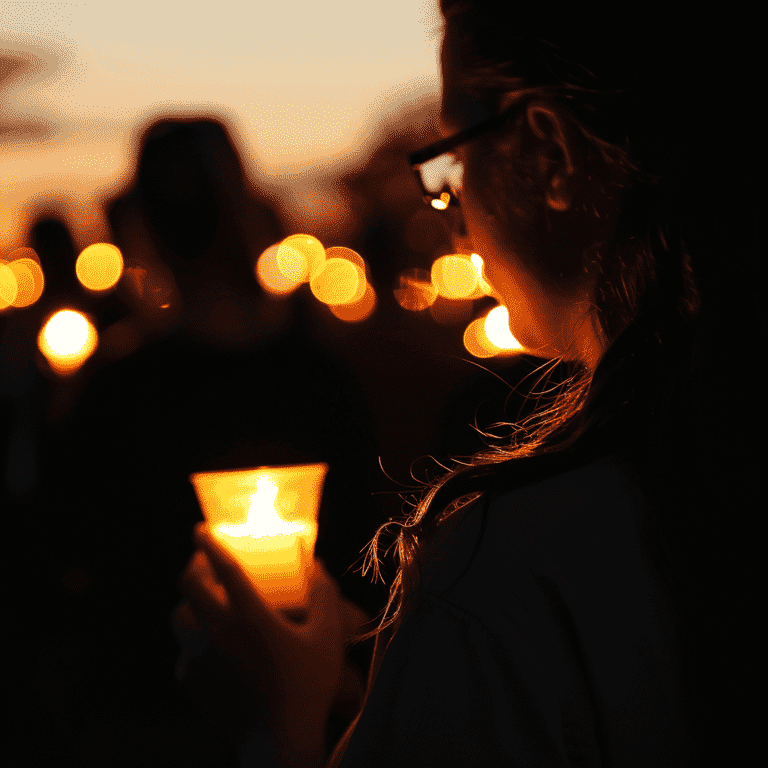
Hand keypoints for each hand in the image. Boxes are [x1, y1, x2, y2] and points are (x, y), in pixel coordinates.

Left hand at [178, 523, 347, 740]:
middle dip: (193, 566)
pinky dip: (194, 639)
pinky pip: (184, 650)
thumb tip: (317, 566)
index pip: (222, 567)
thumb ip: (325, 596)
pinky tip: (212, 646)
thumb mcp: (327, 638)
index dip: (209, 542)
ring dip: (189, 602)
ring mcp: (199, 658)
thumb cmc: (307, 687)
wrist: (278, 743)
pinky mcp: (190, 681)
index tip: (200, 528)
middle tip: (204, 562)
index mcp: (249, 616)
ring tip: (205, 601)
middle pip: (188, 587)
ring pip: (179, 617)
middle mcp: (217, 632)